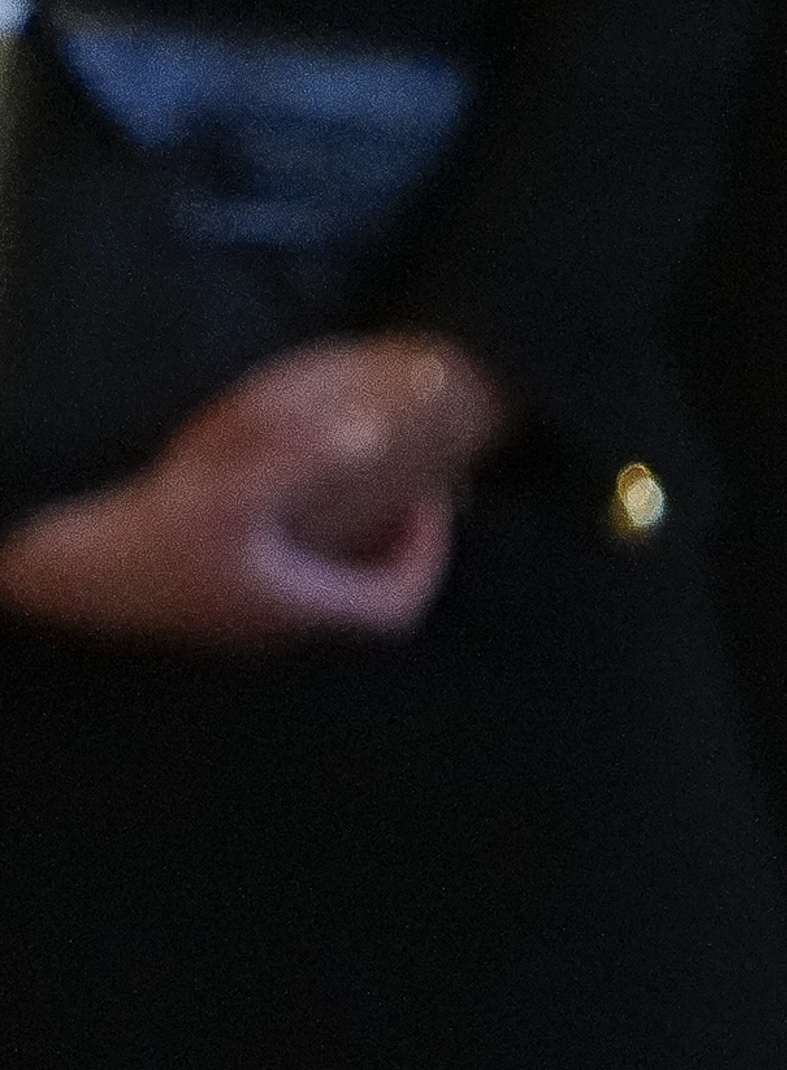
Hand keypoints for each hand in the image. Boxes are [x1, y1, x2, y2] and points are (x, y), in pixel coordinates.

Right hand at [0, 335, 504, 650]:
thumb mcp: (229, 489)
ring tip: (347, 489)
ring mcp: (246, 623)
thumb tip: (371, 431)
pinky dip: (296, 547)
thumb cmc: (148, 538)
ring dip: (345, 547)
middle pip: (367, 600)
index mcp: (305, 610)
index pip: (399, 601)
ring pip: (323, 593)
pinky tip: (274, 505)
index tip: (428, 502)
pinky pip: (279, 583)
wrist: (67, 574)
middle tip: (395, 491)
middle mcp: (283, 629)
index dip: (428, 554)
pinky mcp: (210, 608)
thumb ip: (301, 459)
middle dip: (392, 547)